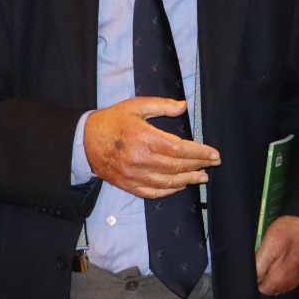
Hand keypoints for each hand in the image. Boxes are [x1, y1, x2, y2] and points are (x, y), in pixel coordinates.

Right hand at [83, 97, 219, 198]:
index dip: (200, 152)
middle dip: (199, 165)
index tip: (213, 153)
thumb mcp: (136, 106)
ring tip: (202, 177)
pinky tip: (180, 186)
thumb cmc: (112, 121)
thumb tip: (183, 107)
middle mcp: (140, 159)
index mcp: (144, 137)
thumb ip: (161, 105)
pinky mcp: (128, 185)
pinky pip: (153, 192)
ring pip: (168, 182)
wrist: (84, 141)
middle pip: (177, 167)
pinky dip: (169, 190)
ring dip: (188, 180)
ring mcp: (134, 175)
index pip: (180, 149)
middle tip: (213, 164)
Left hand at [254, 215, 298, 294]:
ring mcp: (297, 279)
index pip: (260, 290)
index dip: (255, 279)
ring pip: (279, 284)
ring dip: (273, 276)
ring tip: (272, 258)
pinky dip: (282, 273)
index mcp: (279, 280)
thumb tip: (252, 281)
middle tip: (264, 259)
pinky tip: (282, 260)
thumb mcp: (266, 247)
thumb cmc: (286, 232)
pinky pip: (288, 279)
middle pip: (270, 289)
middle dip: (264, 278)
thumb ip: (258, 268)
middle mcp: (290, 284)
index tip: (256, 265)